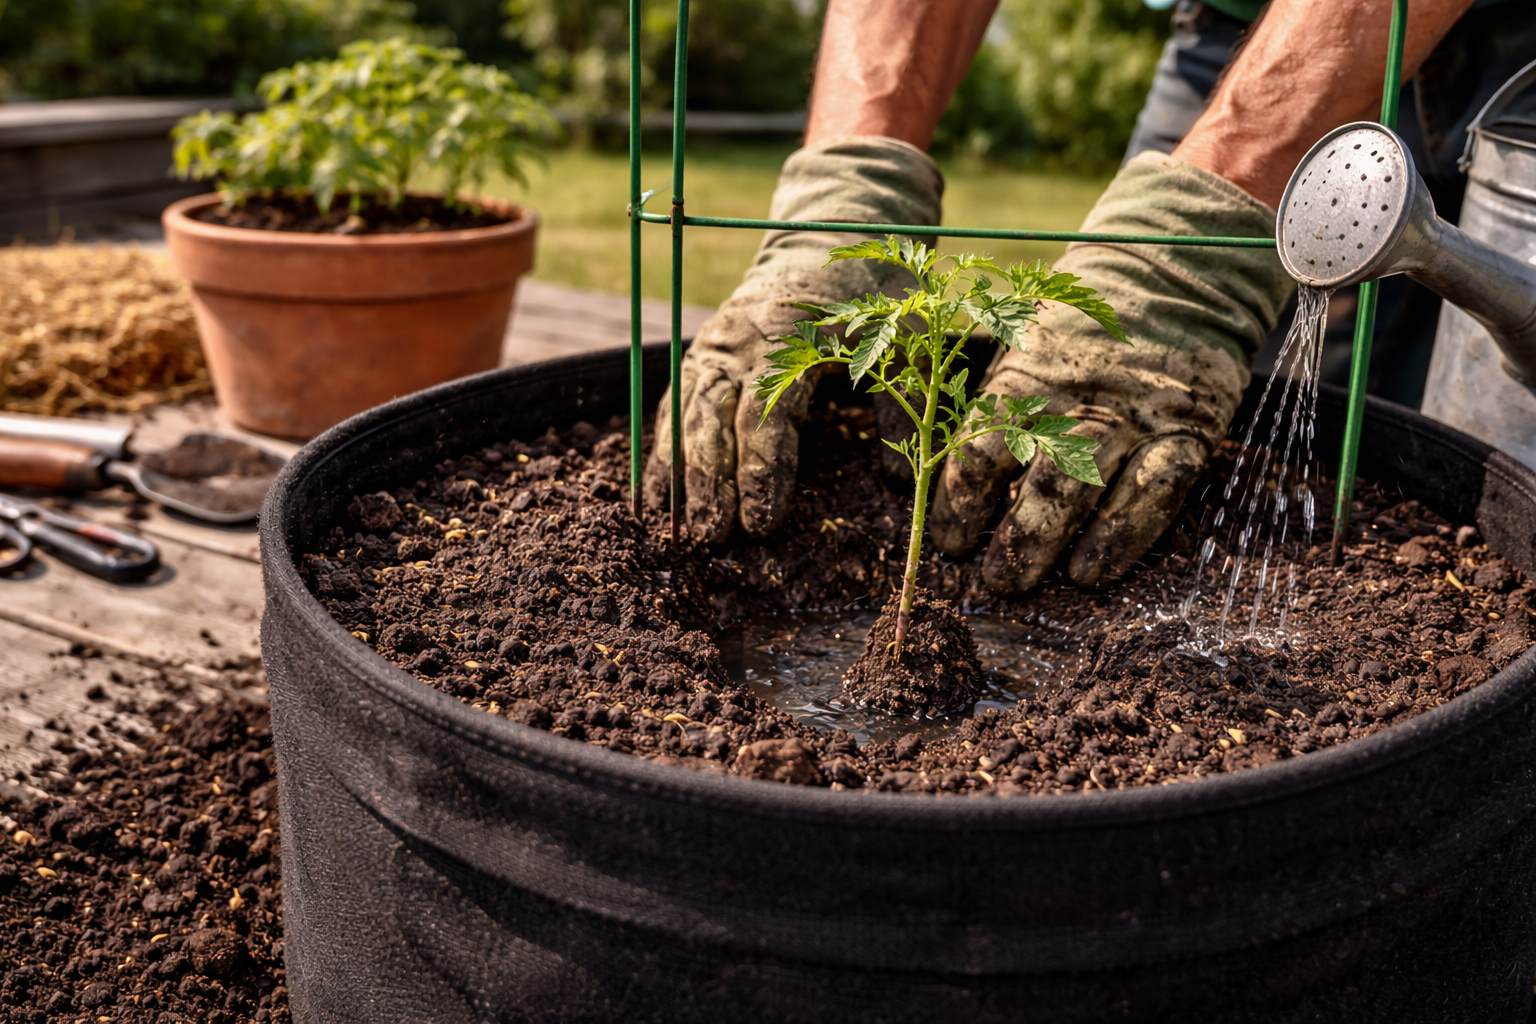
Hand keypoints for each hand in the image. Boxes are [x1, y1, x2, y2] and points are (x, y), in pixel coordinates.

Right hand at [643, 136, 942, 541]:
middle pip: (712, 416)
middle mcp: (739, 336)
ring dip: (681, 472)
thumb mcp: (906, 334)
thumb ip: (904, 400)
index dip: (762, 469)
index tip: (762, 523)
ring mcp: (713, 342)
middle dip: (711, 481)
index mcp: (788, 331)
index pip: (766, 410)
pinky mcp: (701, 351)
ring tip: (681, 529)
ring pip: (685, 411)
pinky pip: (672, 402)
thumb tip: (902, 482)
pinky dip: (663, 447)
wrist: (829, 233)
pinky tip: (657, 495)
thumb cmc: (875, 291)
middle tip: (714, 538)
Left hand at [930, 152, 1294, 593]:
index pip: (980, 451)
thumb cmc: (1079, 322)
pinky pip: (1155, 494)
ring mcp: (1136, 419)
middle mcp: (1078, 403)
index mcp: (1027, 379)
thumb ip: (991, 401)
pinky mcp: (1187, 431)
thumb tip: (931, 462)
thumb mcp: (1022, 344)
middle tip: (990, 582)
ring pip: (1090, 494)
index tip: (949, 542)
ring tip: (1028, 582)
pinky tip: (1096, 571)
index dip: (959, 504)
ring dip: (1053, 547)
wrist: (1175, 270)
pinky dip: (1123, 538)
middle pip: (1036, 484)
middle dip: (1008, 541)